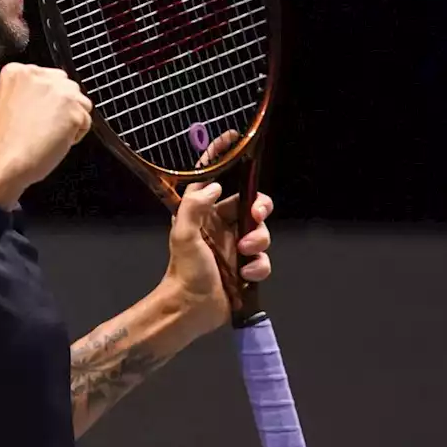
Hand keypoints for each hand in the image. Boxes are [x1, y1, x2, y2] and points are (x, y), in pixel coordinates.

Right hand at [0, 63, 92, 205]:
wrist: (6, 162)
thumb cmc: (5, 141)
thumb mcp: (10, 101)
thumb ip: (31, 90)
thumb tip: (54, 96)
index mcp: (17, 71)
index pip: (48, 77)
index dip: (47, 99)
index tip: (37, 113)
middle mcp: (39, 75)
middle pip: (67, 86)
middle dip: (62, 105)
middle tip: (44, 125)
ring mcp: (59, 91)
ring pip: (80, 102)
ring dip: (71, 118)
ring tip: (49, 134)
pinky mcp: (73, 110)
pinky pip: (86, 121)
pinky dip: (76, 134)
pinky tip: (55, 141)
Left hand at [164, 130, 273, 332]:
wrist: (192, 309)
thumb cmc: (183, 271)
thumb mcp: (182, 235)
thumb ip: (194, 206)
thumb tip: (215, 186)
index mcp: (204, 214)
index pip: (214, 178)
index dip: (223, 157)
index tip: (233, 138)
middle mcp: (222, 226)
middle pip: (252, 204)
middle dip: (260, 208)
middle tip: (256, 217)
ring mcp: (236, 246)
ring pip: (262, 232)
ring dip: (258, 242)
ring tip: (244, 255)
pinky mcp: (247, 267)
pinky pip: (264, 259)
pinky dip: (259, 266)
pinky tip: (246, 274)